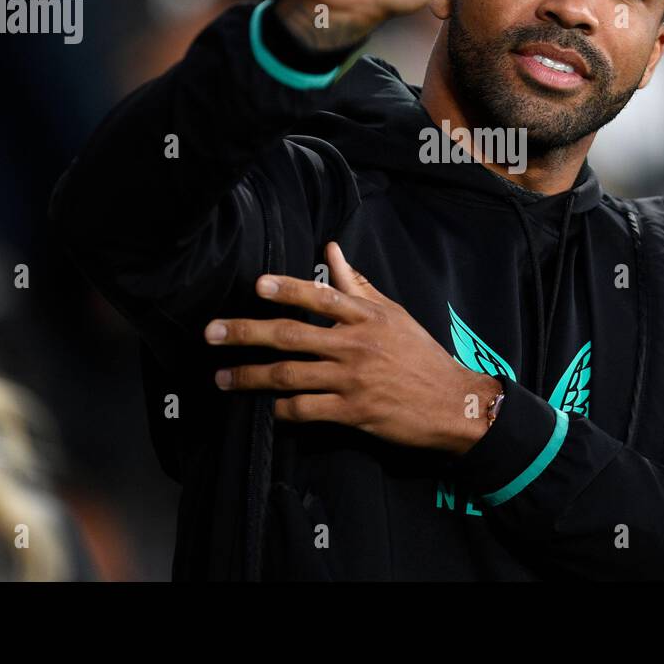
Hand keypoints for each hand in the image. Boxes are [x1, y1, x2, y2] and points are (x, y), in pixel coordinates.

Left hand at [205, 242, 504, 453]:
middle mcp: (355, 344)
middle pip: (290, 336)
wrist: (452, 403)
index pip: (320, 296)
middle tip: (211, 332)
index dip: (287, 289)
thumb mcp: (393, 314)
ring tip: (222, 378)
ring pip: (289, 375)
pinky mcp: (353, 412)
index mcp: (366, 316)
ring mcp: (352, 379)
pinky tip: (265, 408)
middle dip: (245, 333)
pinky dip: (281, 409)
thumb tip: (331, 251)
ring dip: (249, 377)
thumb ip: (357, 284)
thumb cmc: (420, 354)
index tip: (257, 285)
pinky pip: (305, 409)